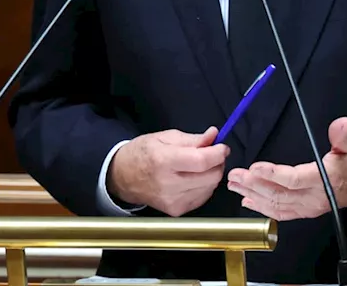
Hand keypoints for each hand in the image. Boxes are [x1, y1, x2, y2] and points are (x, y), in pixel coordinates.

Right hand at [108, 126, 228, 216]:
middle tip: (212, 154)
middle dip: (217, 163)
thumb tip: (214, 136)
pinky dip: (204, 186)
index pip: (201, 161)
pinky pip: (202, 197)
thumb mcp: (165, 137)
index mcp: (164, 161)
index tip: (222, 147)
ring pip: (210, 187)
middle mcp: (168, 184)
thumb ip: (193, 139)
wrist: (123, 177)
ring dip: (211, 175)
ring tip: (199, 166)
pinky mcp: (176, 210)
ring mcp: (172, 200)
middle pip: (210, 176)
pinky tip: (192, 179)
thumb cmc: (143, 154)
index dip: (218, 153)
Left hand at [226, 117, 346, 220]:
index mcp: (326, 181)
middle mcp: (316, 198)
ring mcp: (312, 207)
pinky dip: (264, 209)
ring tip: (235, 186)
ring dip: (254, 197)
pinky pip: (283, 213)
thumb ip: (345, 135)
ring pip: (278, 206)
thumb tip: (341, 124)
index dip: (272, 174)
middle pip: (279, 195)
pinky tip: (249, 202)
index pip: (294, 179)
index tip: (254, 167)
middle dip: (253, 186)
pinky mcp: (309, 210)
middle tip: (234, 176)